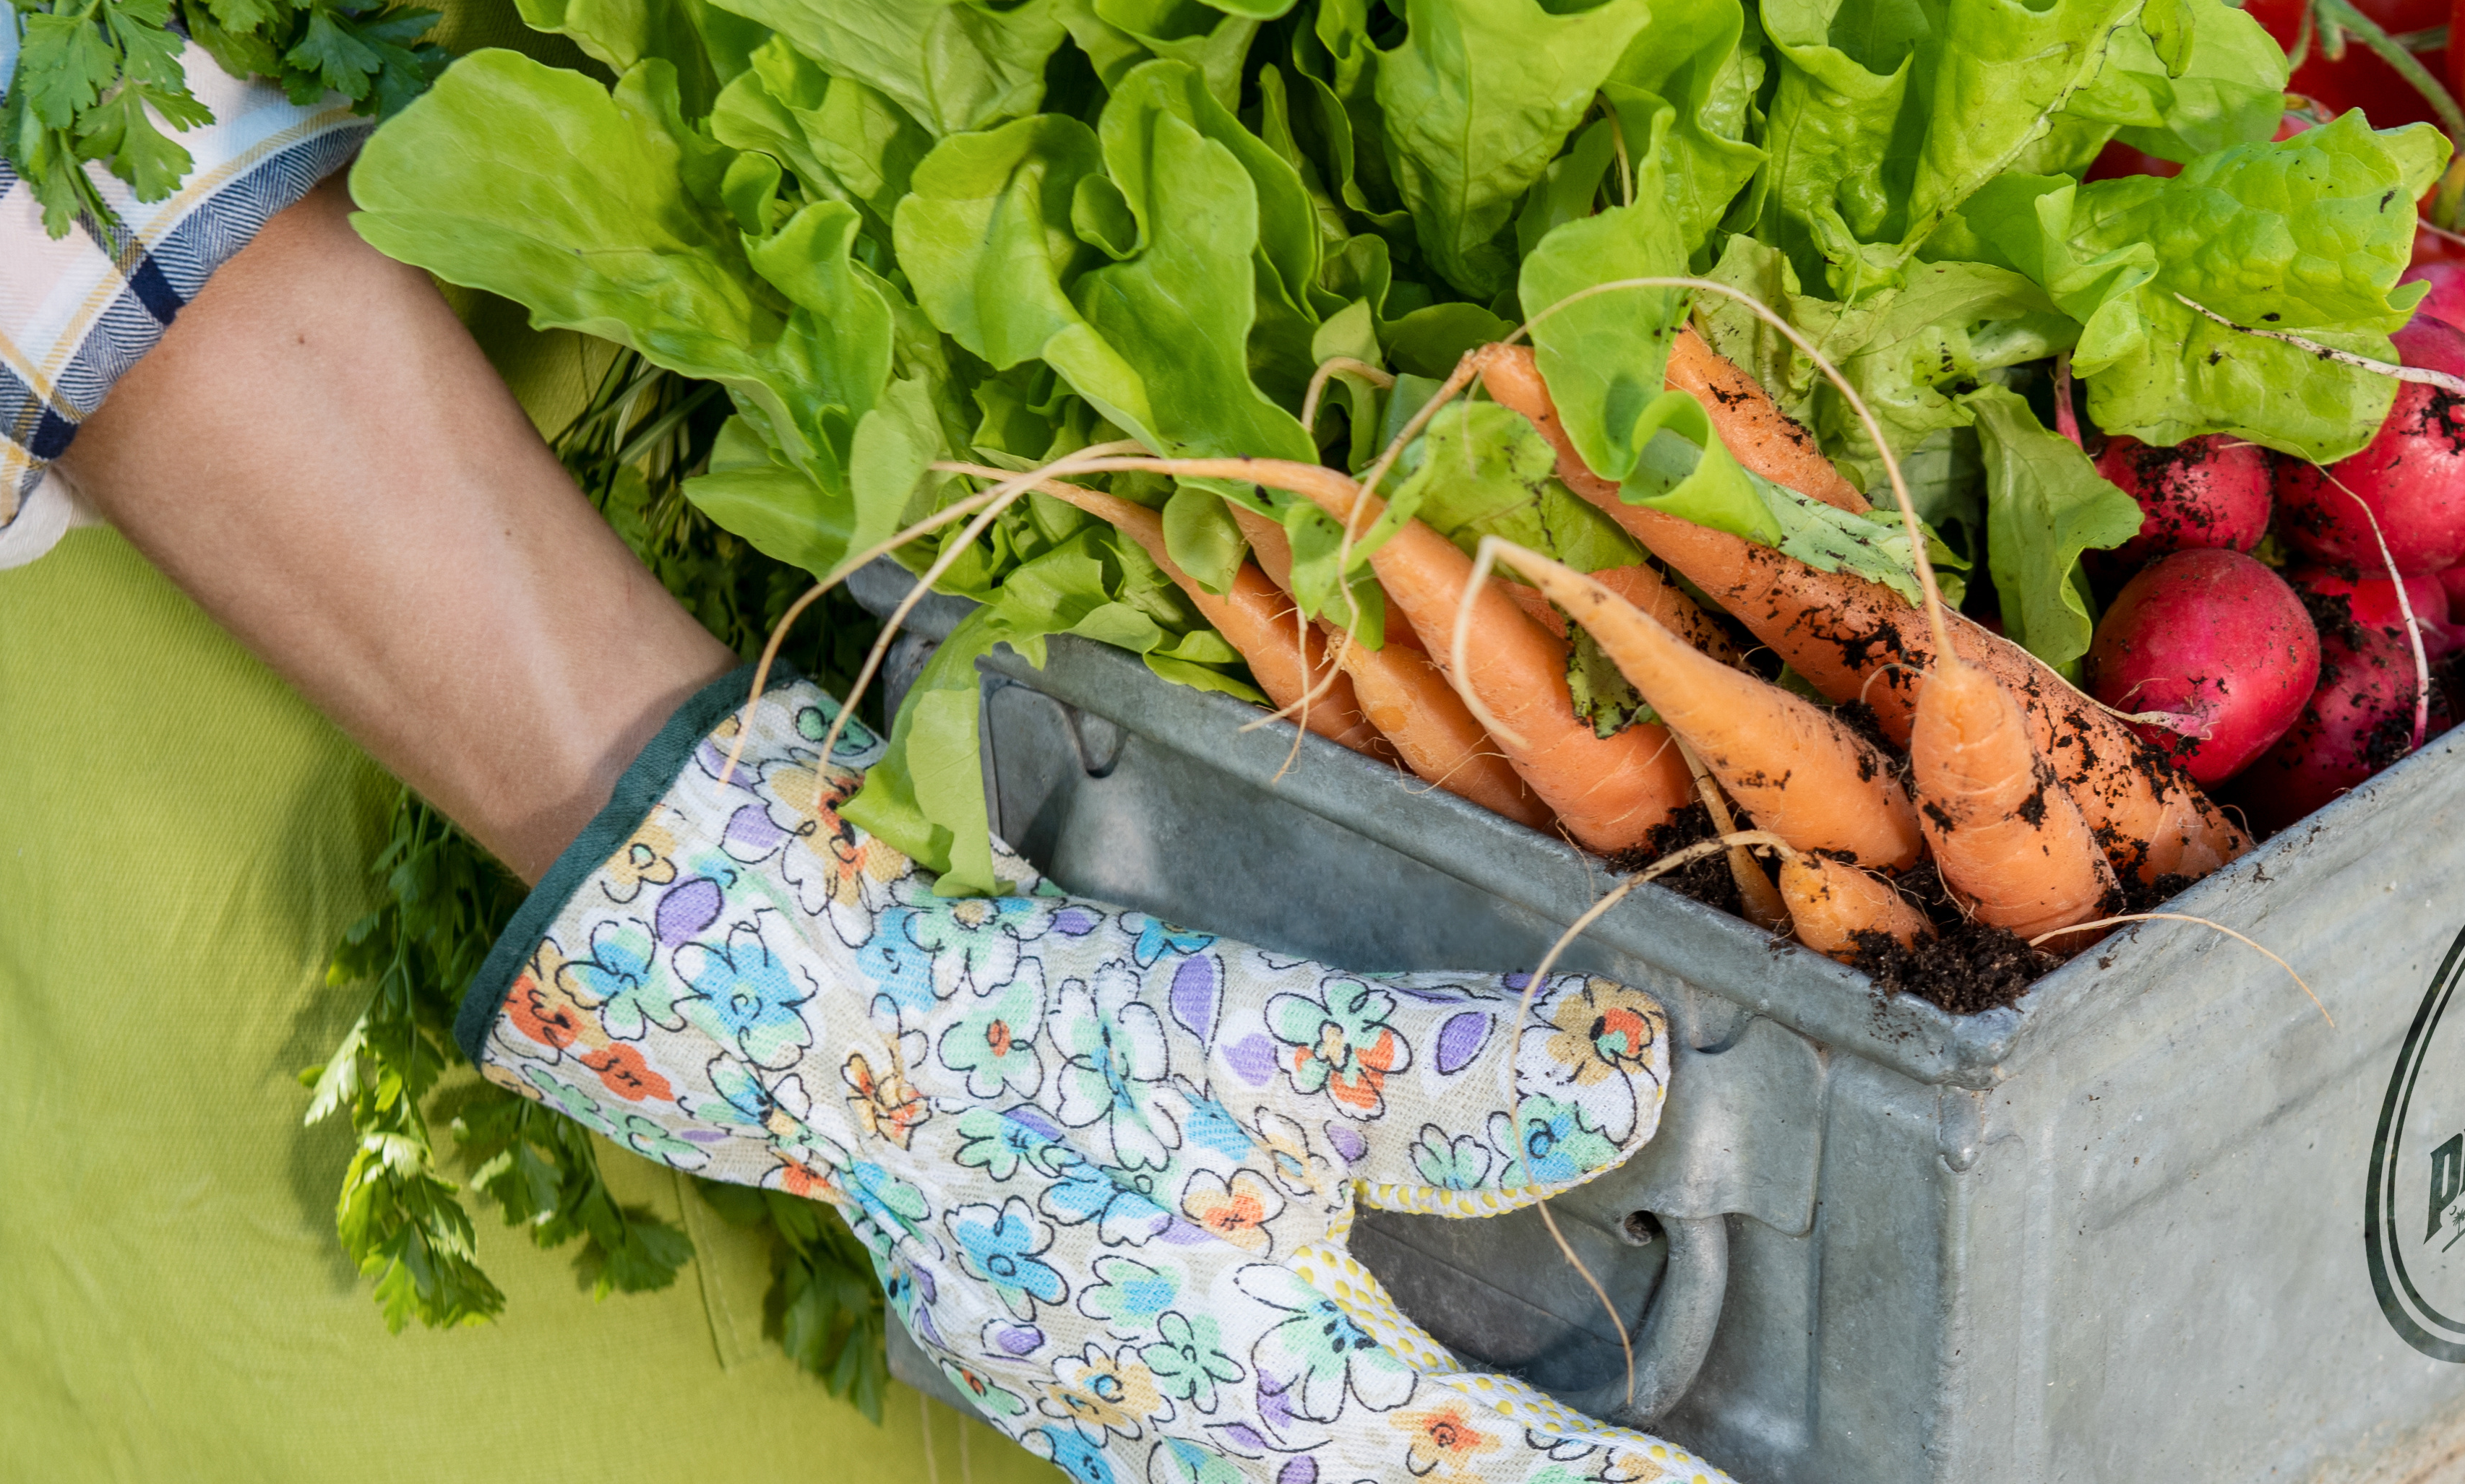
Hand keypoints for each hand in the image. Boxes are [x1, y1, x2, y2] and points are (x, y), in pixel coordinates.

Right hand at [469, 677, 1727, 1483]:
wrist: (820, 1024)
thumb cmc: (1044, 1030)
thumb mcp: (1270, 1033)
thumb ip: (1466, 1074)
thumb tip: (1644, 1079)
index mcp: (1263, 1374)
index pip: (1482, 1462)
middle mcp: (1193, 1437)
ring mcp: (1121, 1431)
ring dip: (1418, 1473)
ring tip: (1531, 1464)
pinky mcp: (1077, 1394)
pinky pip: (1224, 1465)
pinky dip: (1327, 1460)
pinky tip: (1356, 1433)